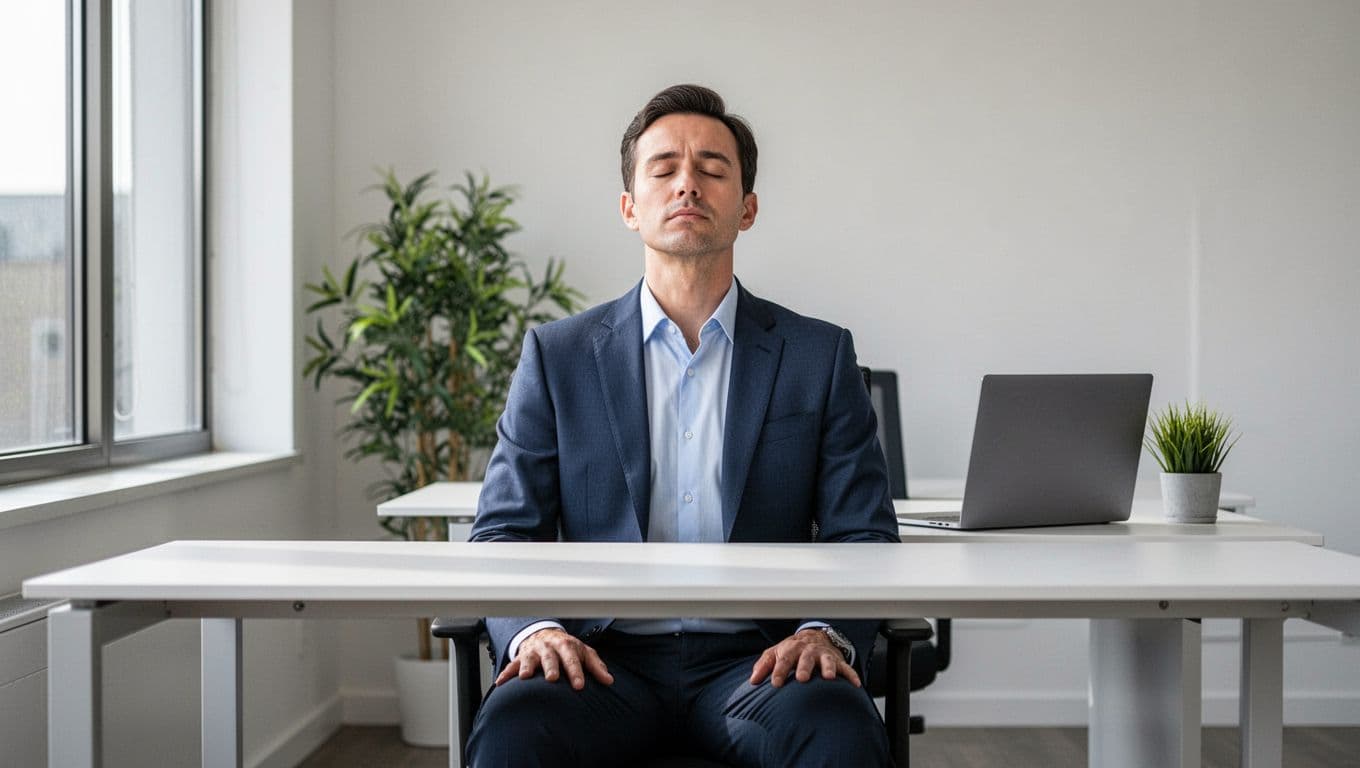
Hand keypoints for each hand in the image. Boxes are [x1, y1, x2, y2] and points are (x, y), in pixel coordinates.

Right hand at [495, 627, 613, 689]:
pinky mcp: (521, 657)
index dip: (576, 672)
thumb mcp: (583, 653)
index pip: (572, 659)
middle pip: (550, 657)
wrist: (544, 634)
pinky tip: (501, 683)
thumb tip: (609, 680)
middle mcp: (549, 648)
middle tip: (552, 678)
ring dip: (527, 667)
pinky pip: (511, 665)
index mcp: (566, 646)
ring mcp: (534, 652)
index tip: (579, 686)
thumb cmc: (566, 648)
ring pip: (529, 659)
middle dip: (551, 667)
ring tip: (525, 677)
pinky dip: (506, 673)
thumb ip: (596, 666)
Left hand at [749, 628, 860, 687]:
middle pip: (805, 658)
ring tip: (828, 677)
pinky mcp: (837, 661)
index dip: (779, 671)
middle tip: (801, 678)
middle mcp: (808, 651)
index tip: (776, 683)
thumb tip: (753, 681)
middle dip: (804, 667)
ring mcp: (823, 655)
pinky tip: (855, 684)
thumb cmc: (792, 650)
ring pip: (827, 660)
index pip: (783, 659)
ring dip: (827, 668)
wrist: (814, 637)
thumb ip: (764, 666)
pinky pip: (846, 668)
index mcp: (791, 649)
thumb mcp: (775, 653)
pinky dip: (851, 675)